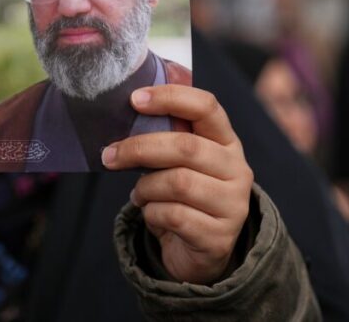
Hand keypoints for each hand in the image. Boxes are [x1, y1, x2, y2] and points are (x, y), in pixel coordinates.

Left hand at [101, 85, 253, 284]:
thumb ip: (165, 138)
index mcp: (227, 141)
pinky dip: (152, 213)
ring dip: (146, 187)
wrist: (200, 251)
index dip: (170, 98)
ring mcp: (233, 204)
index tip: (135, 100)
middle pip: (186, 147)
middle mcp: (237, 169)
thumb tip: (126, 115)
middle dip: (140, 148)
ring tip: (138, 193)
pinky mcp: (219, 236)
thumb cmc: (183, 196)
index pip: (206, 107)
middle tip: (111, 155)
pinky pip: (174, 216)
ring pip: (178, 183)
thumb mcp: (180, 163)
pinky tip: (151, 213)